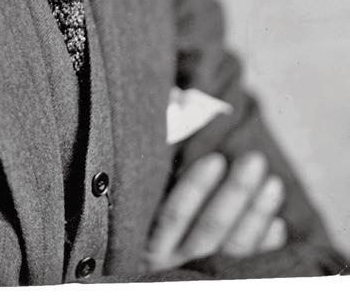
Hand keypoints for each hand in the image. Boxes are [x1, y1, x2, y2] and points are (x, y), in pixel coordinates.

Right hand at [146, 151, 286, 270]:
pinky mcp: (224, 280)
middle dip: (235, 191)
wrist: (161, 280)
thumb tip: (192, 147)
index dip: (195, 186)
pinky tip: (278, 224)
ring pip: (234, 247)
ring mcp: (200, 276)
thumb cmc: (158, 222)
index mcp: (151, 242)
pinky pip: (249, 267)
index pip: (173, 215)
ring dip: (256, 214)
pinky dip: (265, 245)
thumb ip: (165, 186)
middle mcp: (175, 263)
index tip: (216, 159)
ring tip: (273, 184)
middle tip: (255, 160)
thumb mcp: (151, 207)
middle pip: (210, 228)